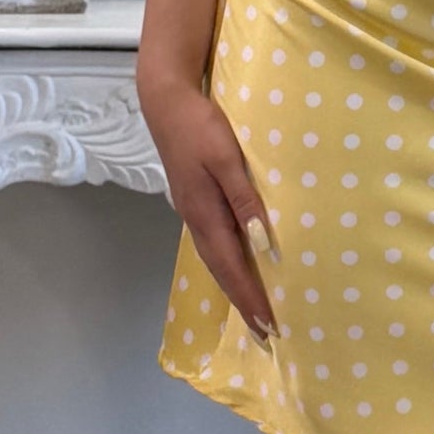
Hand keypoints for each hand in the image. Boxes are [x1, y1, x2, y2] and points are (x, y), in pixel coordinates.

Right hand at [139, 78, 277, 345]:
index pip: (232, 266)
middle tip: (264, 332)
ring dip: (235, 285)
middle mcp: (196, 219)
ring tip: (254, 308)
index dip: (249, 297)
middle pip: (222, 270)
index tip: (267, 326)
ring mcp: (193, 210)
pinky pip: (214, 242)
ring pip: (217, 258)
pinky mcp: (194, 200)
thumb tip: (261, 241)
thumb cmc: (200, 126)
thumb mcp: (227, 158)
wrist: (166, 101)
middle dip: (243, 301)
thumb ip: (244, 198)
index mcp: (205, 214)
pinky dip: (228, 262)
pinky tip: (239, 264)